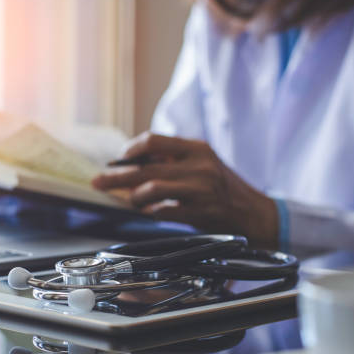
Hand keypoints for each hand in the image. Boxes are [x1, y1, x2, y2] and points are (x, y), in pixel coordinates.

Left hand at [92, 132, 277, 244]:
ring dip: (134, 196)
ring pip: (151, 189)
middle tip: (98, 182)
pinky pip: (163, 211)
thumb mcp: (203, 163)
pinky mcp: (200, 212)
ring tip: (131, 200)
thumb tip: (134, 160)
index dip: (130, 150)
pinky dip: (150, 212)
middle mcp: (199, 166)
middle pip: (145, 167)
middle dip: (116, 176)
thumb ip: (173, 159)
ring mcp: (200, 189)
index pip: (153, 140)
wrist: (255, 213)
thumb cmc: (224, 187)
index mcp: (197, 148)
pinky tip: (149, 213)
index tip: (119, 159)